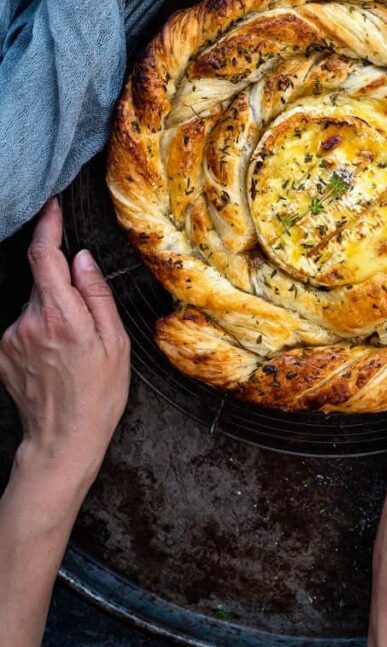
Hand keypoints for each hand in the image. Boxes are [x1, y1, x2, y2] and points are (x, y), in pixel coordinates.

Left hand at [0, 198, 129, 498]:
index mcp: (61, 315)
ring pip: (34, 304)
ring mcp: (12, 338)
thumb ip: (96, 294)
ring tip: (73, 349)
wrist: (64, 439)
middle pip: (42, 281)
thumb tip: (82, 258)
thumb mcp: (116, 341)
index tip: (53, 206)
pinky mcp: (2, 352)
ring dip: (53, 312)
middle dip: (62, 286)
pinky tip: (56, 358)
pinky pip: (24, 325)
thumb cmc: (99, 393)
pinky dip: (41, 330)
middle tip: (87, 320)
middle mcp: (29, 322)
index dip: (48, 226)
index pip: (44, 256)